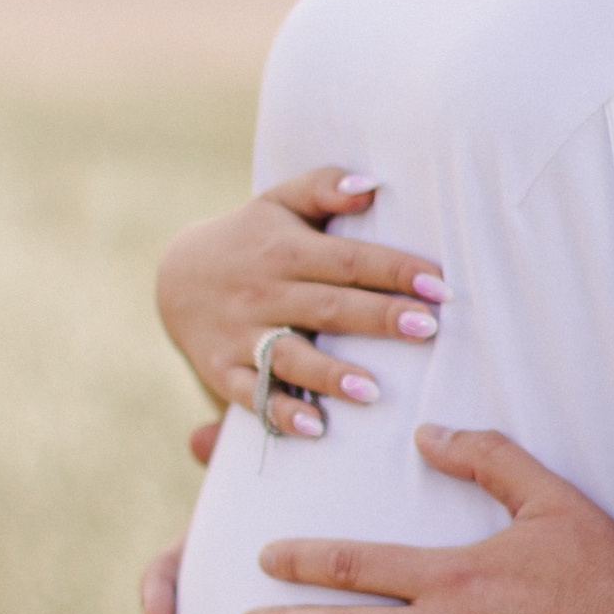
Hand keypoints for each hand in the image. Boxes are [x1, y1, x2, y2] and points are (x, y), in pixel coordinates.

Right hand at [156, 168, 446, 437]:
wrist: (174, 276)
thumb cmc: (249, 238)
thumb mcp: (278, 202)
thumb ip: (323, 188)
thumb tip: (370, 186)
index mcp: (285, 250)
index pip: (347, 260)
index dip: (394, 270)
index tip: (439, 285)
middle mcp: (264, 292)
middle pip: (328, 307)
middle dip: (378, 318)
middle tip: (427, 328)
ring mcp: (242, 335)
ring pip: (289, 356)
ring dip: (330, 374)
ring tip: (371, 390)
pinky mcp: (223, 371)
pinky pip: (252, 396)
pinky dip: (280, 412)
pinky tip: (313, 426)